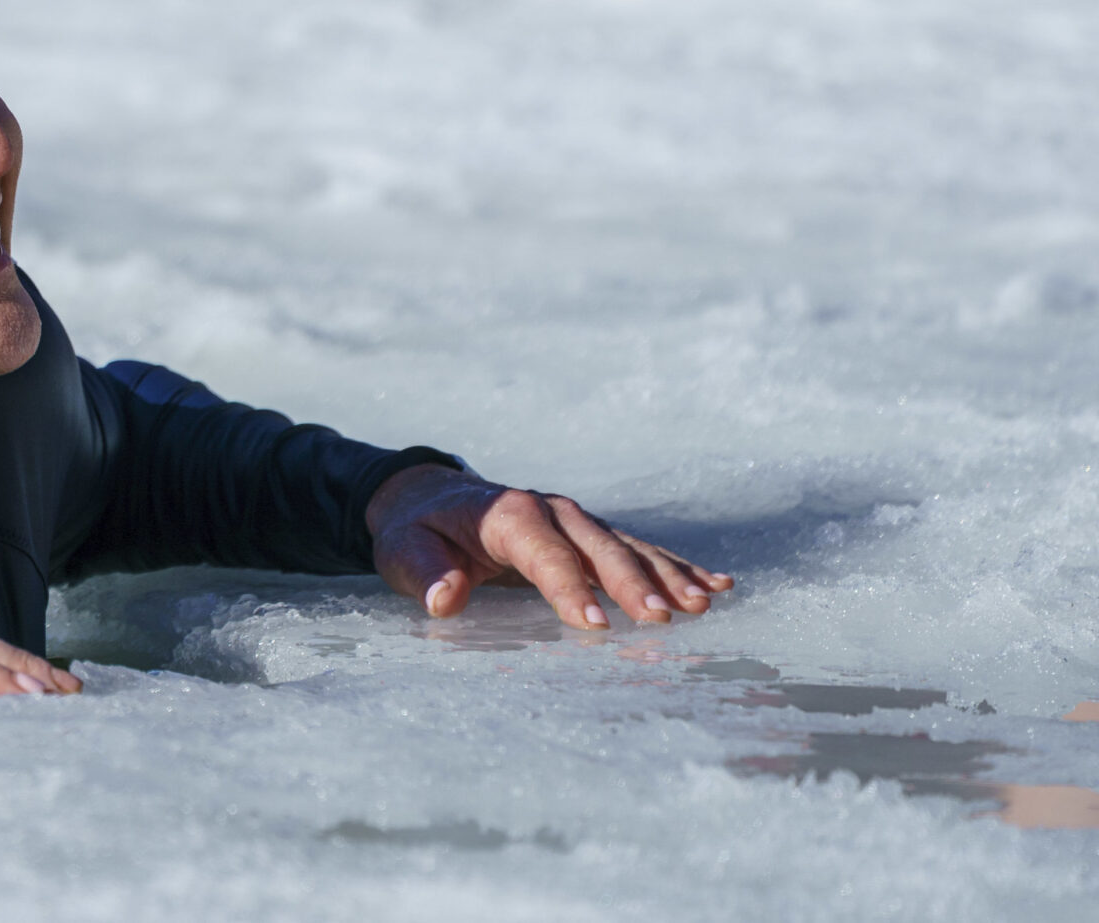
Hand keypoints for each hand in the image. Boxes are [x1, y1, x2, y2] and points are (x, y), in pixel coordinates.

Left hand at [365, 464, 733, 629]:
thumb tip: (446, 599)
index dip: (569, 588)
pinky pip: (639, 548)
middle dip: (633, 583)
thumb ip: (424, 573)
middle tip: (665, 619)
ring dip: (667, 575)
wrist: (430, 497)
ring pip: (628, 546)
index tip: (596, 625)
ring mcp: (576, 519)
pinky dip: (677, 566)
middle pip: (598, 548)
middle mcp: (550, 510)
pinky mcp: (590, 533)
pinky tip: (718, 584)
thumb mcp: (403, 550)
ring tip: (705, 604)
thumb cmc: (417, 531)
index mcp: (506, 514)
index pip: (544, 553)